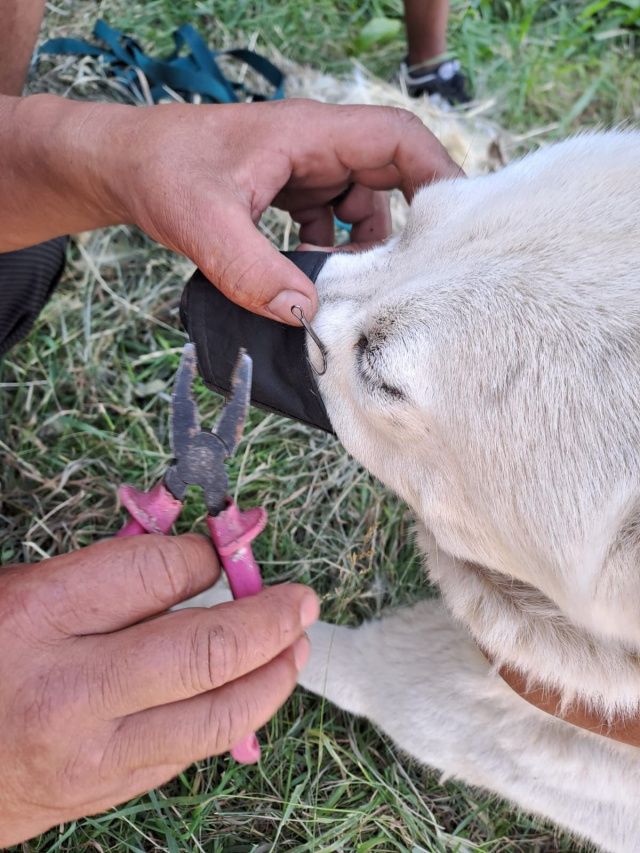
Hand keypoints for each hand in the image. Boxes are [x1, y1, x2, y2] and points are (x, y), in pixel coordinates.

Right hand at [0, 533, 317, 845]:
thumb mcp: (17, 591)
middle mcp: (70, 690)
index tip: (217, 554)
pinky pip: (190, 751)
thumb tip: (191, 559)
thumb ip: (102, 574)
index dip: (204, 556)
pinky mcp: (105, 794)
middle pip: (206, 649)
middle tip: (302, 601)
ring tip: (296, 646)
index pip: (156, 572)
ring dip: (272, 676)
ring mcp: (92, 755)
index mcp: (37, 616)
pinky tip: (249, 691)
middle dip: (269, 619)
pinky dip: (233, 716)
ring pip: (216, 715)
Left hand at [113, 99, 458, 321]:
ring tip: (351, 290)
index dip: (434, 172)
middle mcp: (314, 149)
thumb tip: (304, 313)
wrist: (122, 164)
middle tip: (405, 277)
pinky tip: (314, 284)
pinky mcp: (287, 195)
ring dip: (360, 249)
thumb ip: (251, 269)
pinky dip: (330, 254)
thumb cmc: (161, 171)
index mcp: (309, 134)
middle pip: (388, 176)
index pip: (395, 137)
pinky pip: (329, 223)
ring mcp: (302, 172)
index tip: (452, 224)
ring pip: (359, 207)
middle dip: (401, 226)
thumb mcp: (204, 222)